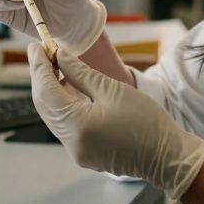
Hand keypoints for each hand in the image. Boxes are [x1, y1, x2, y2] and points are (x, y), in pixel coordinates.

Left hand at [28, 43, 203, 199]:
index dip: (38, 66)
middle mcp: (71, 143)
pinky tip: (70, 88)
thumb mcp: (112, 90)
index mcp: (77, 126)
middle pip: (45, 105)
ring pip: (54, 116)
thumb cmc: (146, 122)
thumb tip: (60, 56)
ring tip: (58, 66)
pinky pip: (66, 126)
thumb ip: (80, 73)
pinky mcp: (84, 154)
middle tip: (44, 53)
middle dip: (42, 78)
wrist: (167, 156)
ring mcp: (77, 151)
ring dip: (53, 91)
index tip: (36, 46)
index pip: (45, 91)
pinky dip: (65, 106)